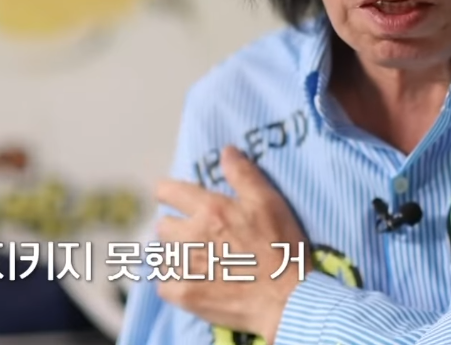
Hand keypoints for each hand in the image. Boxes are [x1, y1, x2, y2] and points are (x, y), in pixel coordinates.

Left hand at [154, 145, 308, 340]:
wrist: (287, 300)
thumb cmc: (282, 248)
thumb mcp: (269, 202)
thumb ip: (243, 174)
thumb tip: (226, 151)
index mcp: (210, 209)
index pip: (167, 192)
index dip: (167, 193)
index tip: (171, 198)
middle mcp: (191, 236)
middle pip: (163, 226)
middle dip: (177, 227)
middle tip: (198, 236)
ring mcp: (186, 268)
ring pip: (164, 256)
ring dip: (177, 257)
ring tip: (200, 262)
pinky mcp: (186, 296)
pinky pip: (164, 286)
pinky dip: (176, 284)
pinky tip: (195, 283)